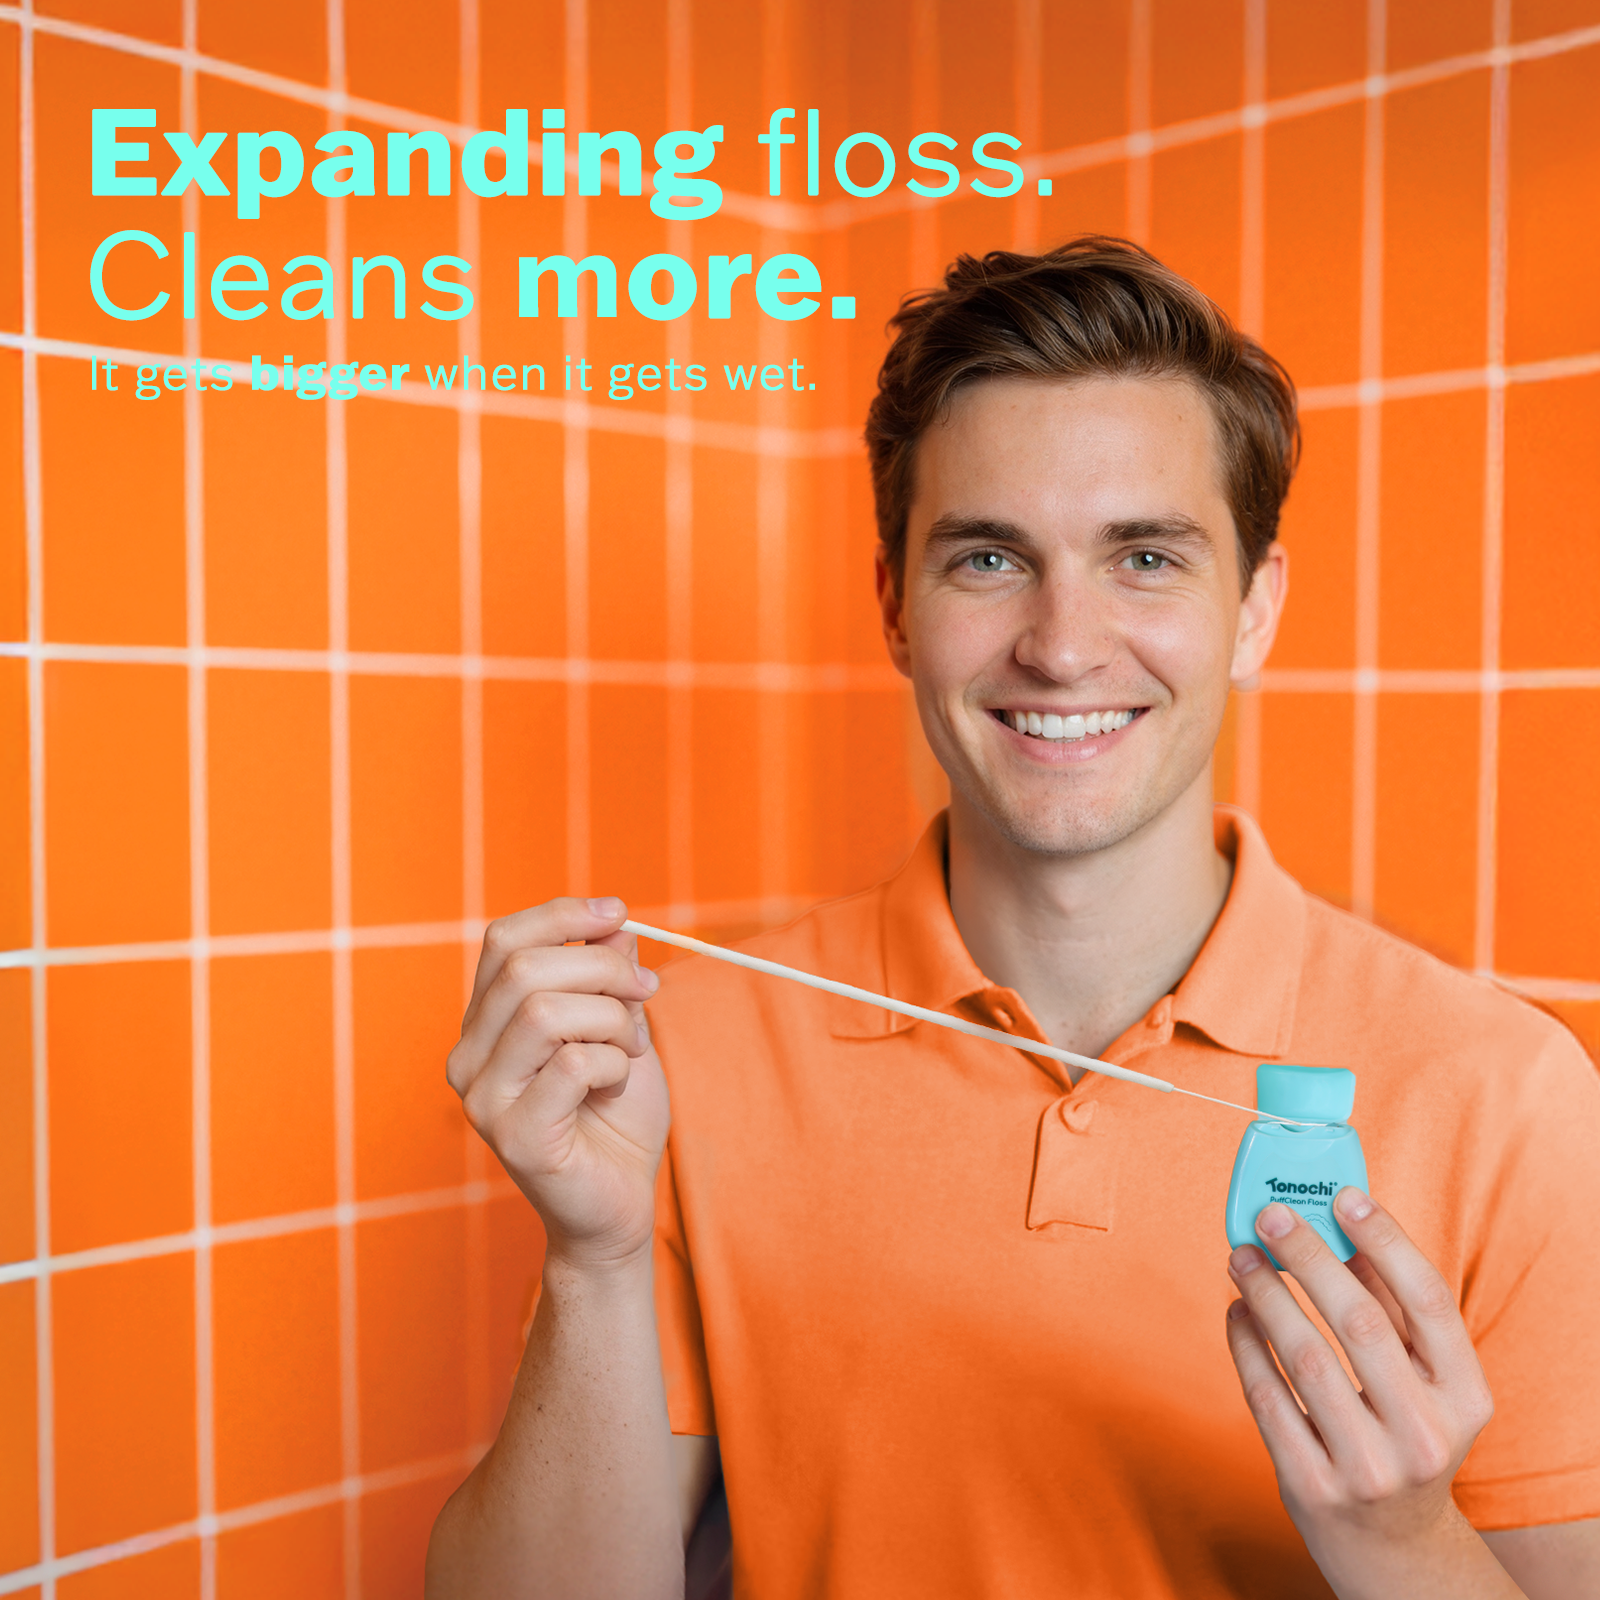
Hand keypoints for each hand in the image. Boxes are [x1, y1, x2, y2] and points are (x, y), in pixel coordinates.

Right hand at [446, 897, 668, 1271]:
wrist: (621, 1200)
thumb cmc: (615, 1112)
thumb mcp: (620, 1025)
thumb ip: (609, 976)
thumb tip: (614, 924)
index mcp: (485, 1022)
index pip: (503, 941)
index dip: (563, 915)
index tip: (620, 913)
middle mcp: (468, 1056)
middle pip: (525, 968)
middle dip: (604, 968)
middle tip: (648, 991)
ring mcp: (483, 1099)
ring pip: (546, 1012)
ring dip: (611, 1018)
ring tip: (631, 1047)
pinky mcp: (514, 1136)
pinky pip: (572, 1065)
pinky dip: (613, 1062)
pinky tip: (617, 1082)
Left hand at [1224, 1190, 1516, 1598]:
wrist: (1392, 1547)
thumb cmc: (1403, 1435)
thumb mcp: (1425, 1383)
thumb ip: (1392, 1309)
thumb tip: (1344, 1226)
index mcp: (1464, 1398)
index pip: (1430, 1302)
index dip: (1387, 1241)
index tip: (1344, 1196)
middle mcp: (1424, 1435)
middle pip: (1358, 1321)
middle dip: (1307, 1257)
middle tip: (1269, 1217)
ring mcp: (1368, 1467)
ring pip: (1304, 1356)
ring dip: (1265, 1294)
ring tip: (1241, 1257)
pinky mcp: (1312, 1486)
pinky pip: (1266, 1397)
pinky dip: (1245, 1344)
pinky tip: (1236, 1311)